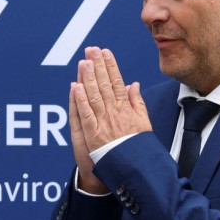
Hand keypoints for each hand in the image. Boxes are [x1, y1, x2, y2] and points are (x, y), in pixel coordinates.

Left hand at [68, 47, 151, 192]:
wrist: (134, 169)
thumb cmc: (138, 148)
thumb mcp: (144, 123)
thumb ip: (137, 103)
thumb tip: (133, 84)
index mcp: (127, 109)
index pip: (117, 82)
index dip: (111, 66)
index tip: (105, 52)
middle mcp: (115, 113)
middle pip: (104, 85)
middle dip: (98, 65)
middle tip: (91, 49)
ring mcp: (104, 123)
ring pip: (94, 96)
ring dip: (88, 78)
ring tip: (84, 61)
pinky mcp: (93, 134)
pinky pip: (86, 114)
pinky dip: (80, 100)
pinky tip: (75, 87)